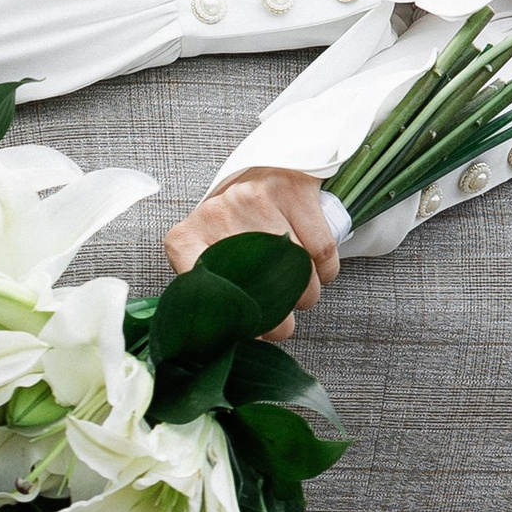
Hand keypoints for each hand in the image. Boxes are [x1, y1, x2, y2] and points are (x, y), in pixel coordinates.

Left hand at [166, 165, 338, 323]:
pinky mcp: (292, 191)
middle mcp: (216, 215)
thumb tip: (229, 339)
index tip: (249, 334)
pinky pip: (321, 252)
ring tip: (300, 293)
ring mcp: (254, 199)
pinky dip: (326, 272)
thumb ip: (212, 292)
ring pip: (297, 272)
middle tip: (283, 324)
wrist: (259, 171)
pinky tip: (317, 272)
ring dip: (306, 295)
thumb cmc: (233, 226)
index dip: (232, 324)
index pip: (201, 292)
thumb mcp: (209, 256)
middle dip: (279, 319)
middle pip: (258, 290)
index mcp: (186, 238)